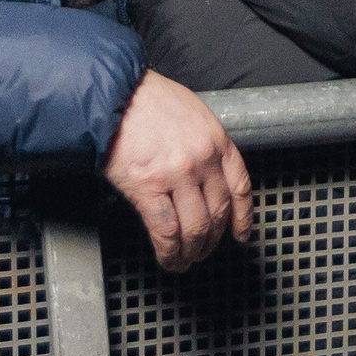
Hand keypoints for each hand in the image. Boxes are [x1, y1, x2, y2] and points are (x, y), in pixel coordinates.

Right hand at [104, 71, 252, 272]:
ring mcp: (177, 175)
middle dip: (213, 239)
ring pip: (195, 227)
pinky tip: (168, 260)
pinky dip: (169, 252)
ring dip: (192, 251)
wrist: (112, 94)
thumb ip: (203, 143)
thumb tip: (205, 176)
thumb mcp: (190, 113)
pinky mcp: (148, 188)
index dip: (243, 217)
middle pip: (218, 212)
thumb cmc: (145, 100)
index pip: (240, 186)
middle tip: (203, 251)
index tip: (241, 234)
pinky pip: (166, 231)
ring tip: (184, 261)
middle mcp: (203, 159)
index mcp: (216, 139)